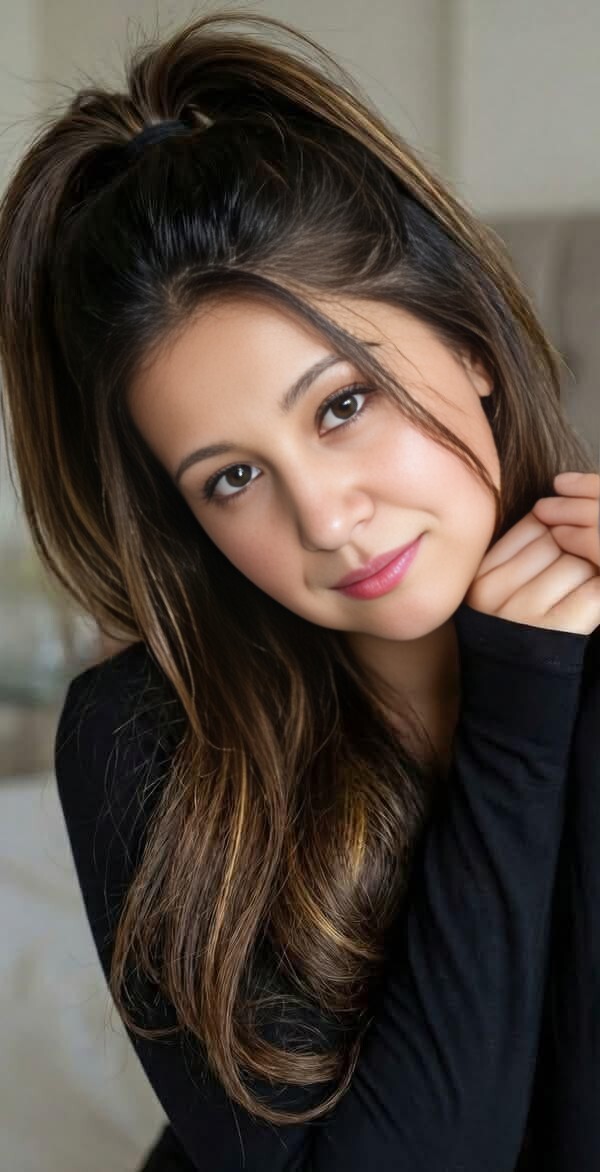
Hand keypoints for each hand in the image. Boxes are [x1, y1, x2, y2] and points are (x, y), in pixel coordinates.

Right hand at [464, 472, 599, 635]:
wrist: (509, 701)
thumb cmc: (512, 639)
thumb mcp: (498, 591)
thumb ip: (522, 550)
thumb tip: (559, 508)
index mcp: (478, 574)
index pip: (535, 524)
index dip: (563, 526)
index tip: (569, 544)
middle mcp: (493, 591)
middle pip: (560, 538)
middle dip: (580, 548)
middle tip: (578, 568)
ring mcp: (523, 613)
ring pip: (580, 562)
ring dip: (593, 571)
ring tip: (584, 586)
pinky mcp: (555, 633)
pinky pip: (595, 591)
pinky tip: (593, 598)